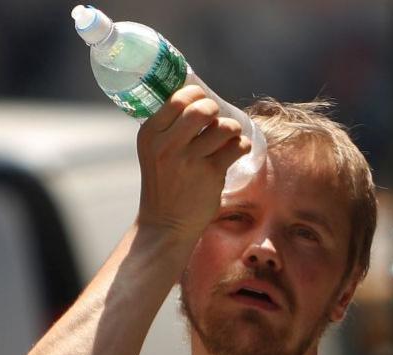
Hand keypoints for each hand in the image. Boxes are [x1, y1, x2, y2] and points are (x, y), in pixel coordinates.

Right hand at [135, 85, 251, 238]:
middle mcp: (167, 144)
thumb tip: (198, 99)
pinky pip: (237, 147)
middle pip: (202, 109)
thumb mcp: (154, 151)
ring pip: (224, 127)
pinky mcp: (211, 174)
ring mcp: (189, 160)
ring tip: (229, 136)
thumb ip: (170, 128)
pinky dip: (242, 145)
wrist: (166, 223)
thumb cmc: (165, 182)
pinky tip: (237, 150)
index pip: (177, 99)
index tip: (203, 100)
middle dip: (215, 110)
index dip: (196, 94)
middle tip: (217, 119)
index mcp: (150, 134)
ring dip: (232, 128)